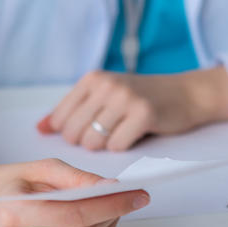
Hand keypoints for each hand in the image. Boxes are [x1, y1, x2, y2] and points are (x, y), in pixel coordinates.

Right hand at [0, 156, 149, 226]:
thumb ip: (78, 178)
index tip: (138, 194)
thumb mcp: (44, 169)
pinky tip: (93, 225)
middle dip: (114, 212)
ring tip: (108, 208)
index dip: (111, 204)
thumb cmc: (16, 184)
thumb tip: (112, 189)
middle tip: (128, 196)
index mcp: (14, 213)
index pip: (75, 214)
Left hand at [36, 66, 227, 150]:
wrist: (187, 94)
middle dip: (88, 143)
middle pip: (74, 134)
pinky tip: (135, 135)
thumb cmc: (143, 98)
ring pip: (93, 143)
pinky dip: (124, 147)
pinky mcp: (143, 114)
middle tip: (109, 134)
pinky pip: (117, 147)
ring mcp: (125, 98)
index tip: (92, 131)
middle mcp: (106, 85)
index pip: (61, 119)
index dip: (72, 134)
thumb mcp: (104, 95)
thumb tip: (40, 128)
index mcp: (92, 79)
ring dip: (106, 147)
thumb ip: (72, 110)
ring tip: (121, 133)